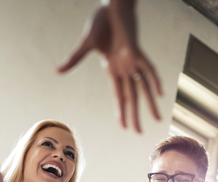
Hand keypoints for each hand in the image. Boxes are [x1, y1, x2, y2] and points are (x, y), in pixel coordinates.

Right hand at [58, 2, 161, 132]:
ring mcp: (132, 60)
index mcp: (113, 69)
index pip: (119, 95)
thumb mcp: (86, 44)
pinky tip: (160, 92)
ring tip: (157, 118)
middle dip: (135, 115)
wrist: (112, 5)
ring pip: (144, 86)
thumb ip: (74, 59)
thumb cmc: (100, 22)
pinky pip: (148, 68)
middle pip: (132, 96)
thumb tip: (57, 72)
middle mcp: (124, 68)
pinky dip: (154, 79)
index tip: (124, 127)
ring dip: (150, 103)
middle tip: (139, 133)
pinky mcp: (136, 50)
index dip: (122, 111)